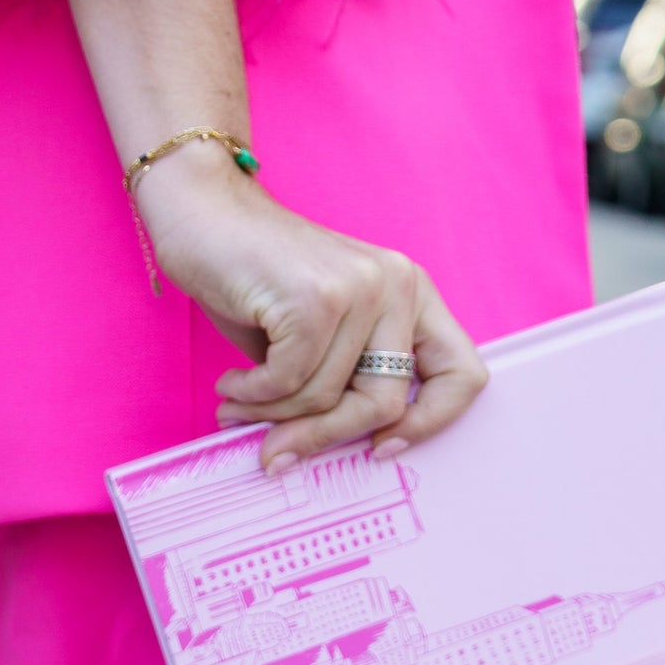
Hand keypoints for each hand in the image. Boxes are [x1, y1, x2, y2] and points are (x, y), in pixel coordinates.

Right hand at [136, 141, 488, 470]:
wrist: (202, 211)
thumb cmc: (255, 277)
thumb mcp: (319, 334)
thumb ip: (342, 384)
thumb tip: (333, 454)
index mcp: (412, 292)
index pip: (463, 374)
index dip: (428, 423)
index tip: (380, 447)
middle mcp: (397, 284)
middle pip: (385, 402)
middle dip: (325, 434)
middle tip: (278, 448)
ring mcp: (359, 286)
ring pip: (327, 397)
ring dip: (273, 414)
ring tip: (239, 402)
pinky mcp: (315, 296)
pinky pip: (289, 380)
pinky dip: (253, 394)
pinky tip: (232, 383)